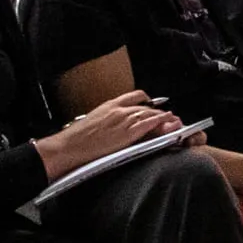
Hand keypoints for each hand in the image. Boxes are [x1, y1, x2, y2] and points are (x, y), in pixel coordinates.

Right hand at [36, 90, 175, 178]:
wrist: (70, 146)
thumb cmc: (77, 138)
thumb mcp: (94, 121)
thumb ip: (107, 119)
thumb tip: (113, 124)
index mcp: (109, 105)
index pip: (133, 96)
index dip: (146, 100)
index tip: (152, 104)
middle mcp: (118, 110)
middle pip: (144, 106)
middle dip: (157, 111)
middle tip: (167, 115)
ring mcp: (123, 120)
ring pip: (149, 114)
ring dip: (163, 117)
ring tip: (173, 120)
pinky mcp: (126, 133)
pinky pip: (147, 124)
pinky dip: (159, 122)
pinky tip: (167, 122)